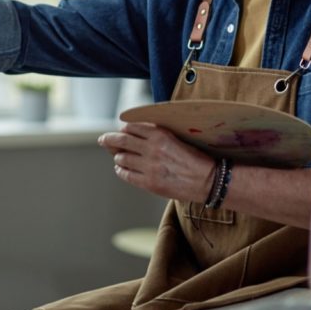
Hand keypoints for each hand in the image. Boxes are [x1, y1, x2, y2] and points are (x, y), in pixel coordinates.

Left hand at [98, 121, 215, 202]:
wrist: (207, 180)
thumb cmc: (195, 158)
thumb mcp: (177, 138)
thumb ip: (157, 134)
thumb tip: (134, 132)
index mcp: (160, 134)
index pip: (131, 127)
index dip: (123, 129)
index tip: (121, 131)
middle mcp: (152, 149)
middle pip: (121, 140)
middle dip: (109, 139)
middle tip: (103, 140)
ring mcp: (149, 167)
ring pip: (121, 158)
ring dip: (118, 157)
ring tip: (120, 158)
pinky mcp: (149, 183)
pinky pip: (126, 174)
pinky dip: (121, 170)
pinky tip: (122, 169)